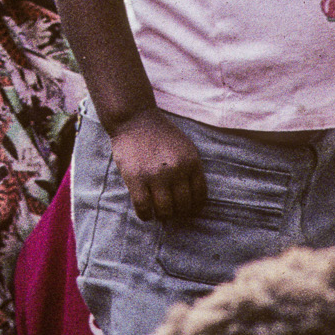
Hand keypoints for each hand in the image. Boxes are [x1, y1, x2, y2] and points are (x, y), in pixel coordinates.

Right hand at [109, 107, 204, 221]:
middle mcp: (176, 169)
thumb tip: (193, 201)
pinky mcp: (135, 178)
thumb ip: (191, 170)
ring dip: (163, 216)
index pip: (200, 195)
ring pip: (165, 210)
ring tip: (159, 213)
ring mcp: (155, 175)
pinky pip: (143, 207)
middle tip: (172, 212)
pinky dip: (145, 216)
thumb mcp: (185, 147)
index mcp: (191, 162)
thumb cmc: (160, 134)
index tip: (188, 212)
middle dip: (179, 213)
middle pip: (183, 206)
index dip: (195, 208)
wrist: (135, 118)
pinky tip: (145, 213)